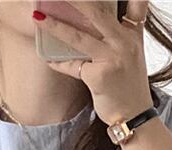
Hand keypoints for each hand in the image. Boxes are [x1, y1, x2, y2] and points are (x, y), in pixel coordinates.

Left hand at [33, 0, 152, 124]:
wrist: (134, 116)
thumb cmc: (130, 86)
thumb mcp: (134, 53)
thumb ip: (125, 31)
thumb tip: (97, 16)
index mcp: (134, 35)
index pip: (134, 6)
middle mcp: (125, 43)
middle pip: (97, 14)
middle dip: (76, 2)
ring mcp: (112, 60)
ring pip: (79, 39)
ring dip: (56, 27)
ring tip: (37, 18)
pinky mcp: (99, 77)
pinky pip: (73, 66)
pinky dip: (59, 63)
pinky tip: (48, 58)